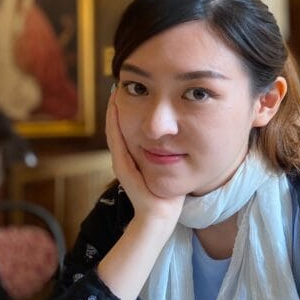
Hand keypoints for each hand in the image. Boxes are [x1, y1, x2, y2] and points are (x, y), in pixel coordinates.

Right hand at [105, 95, 183, 227]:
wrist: (162, 216)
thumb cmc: (171, 193)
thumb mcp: (174, 164)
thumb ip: (176, 149)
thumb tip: (184, 132)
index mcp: (138, 154)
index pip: (131, 126)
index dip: (131, 108)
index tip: (134, 88)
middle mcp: (128, 156)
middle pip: (121, 125)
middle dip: (120, 105)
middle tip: (120, 83)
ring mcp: (124, 161)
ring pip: (116, 130)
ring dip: (114, 111)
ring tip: (116, 91)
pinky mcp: (123, 167)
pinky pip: (117, 141)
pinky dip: (115, 124)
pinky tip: (116, 108)